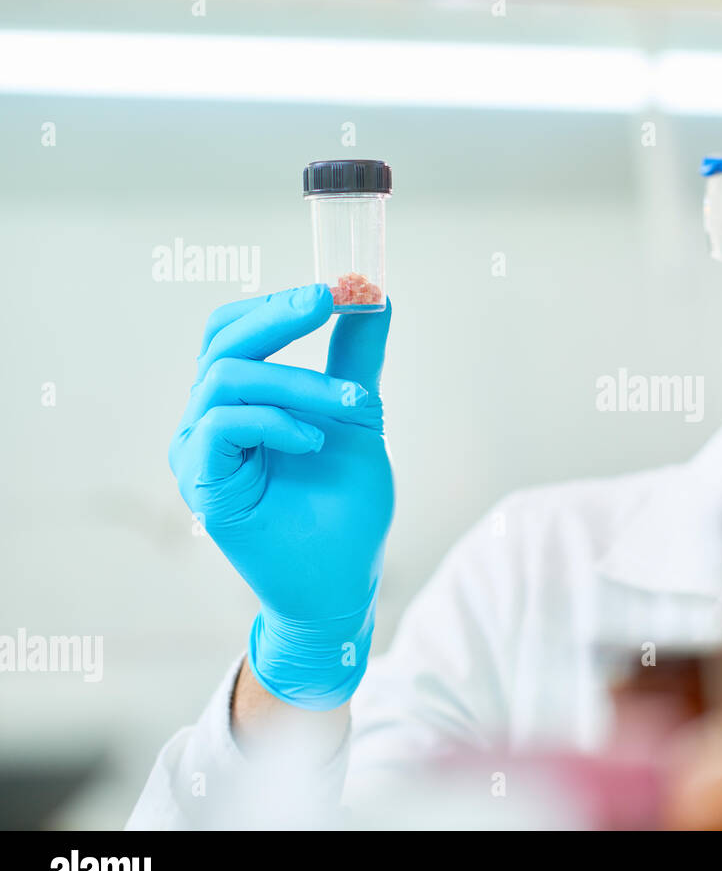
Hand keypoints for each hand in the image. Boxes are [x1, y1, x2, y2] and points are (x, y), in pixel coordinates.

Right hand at [169, 284, 394, 708]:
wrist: (343, 581)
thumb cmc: (345, 506)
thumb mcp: (357, 417)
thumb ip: (355, 359)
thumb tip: (374, 295)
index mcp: (239, 399)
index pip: (235, 330)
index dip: (279, 302)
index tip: (338, 289)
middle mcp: (208, 419)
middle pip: (221, 341)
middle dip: (279, 315)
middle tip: (330, 300)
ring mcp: (199, 451)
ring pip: (228, 378)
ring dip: (299, 380)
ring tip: (352, 405)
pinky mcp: (203, 484)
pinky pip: (222, 425)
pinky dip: (275, 421)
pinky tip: (315, 441)